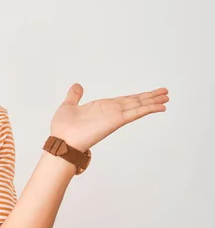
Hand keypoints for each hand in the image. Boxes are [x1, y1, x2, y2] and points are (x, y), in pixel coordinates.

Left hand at [50, 83, 169, 151]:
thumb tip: (77, 86)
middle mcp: (110, 112)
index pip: (124, 100)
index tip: (150, 93)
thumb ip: (74, 96)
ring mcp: (114, 117)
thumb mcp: (68, 106)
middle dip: (150, 97)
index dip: (137, 96)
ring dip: (152, 102)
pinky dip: (146, 109)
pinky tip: (158, 106)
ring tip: (167, 97)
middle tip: (166, 93)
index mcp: (101, 108)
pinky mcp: (115, 121)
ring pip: (137, 107)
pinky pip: (134, 113)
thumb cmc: (63, 128)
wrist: (61, 142)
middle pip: (134, 102)